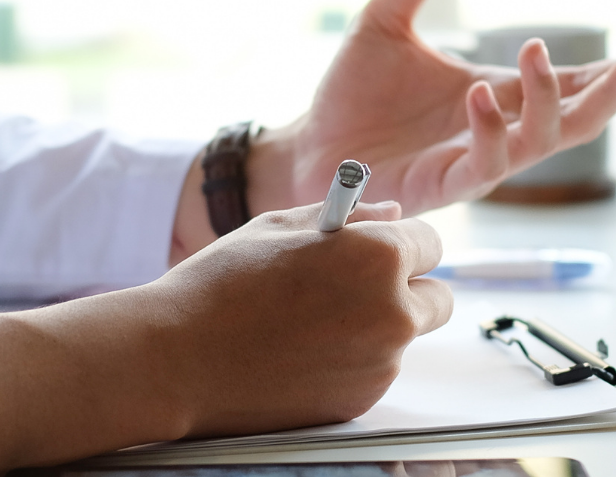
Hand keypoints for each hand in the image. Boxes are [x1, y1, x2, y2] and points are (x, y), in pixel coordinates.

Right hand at [0, 202, 451, 475]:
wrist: (176, 359)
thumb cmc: (221, 285)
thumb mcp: (279, 228)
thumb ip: (349, 217)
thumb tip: (391, 215)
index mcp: (378, 255)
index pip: (431, 244)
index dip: (404, 245)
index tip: (381, 251)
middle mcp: (392, 311)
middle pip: (438, 298)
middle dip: (409, 290)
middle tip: (358, 289)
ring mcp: (380, 363)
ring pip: (403, 338)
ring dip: (377, 328)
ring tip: (310, 323)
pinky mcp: (360, 401)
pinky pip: (374, 372)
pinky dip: (353, 363)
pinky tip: (302, 354)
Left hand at [249, 0, 615, 214]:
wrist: (308, 147)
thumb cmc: (352, 94)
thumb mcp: (385, 19)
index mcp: (499, 92)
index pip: (574, 82)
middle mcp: (500, 128)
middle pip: (581, 118)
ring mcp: (477, 160)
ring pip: (543, 142)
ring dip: (549, 99)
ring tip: (533, 52)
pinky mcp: (446, 186)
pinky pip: (487, 164)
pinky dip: (490, 129)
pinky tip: (478, 95)